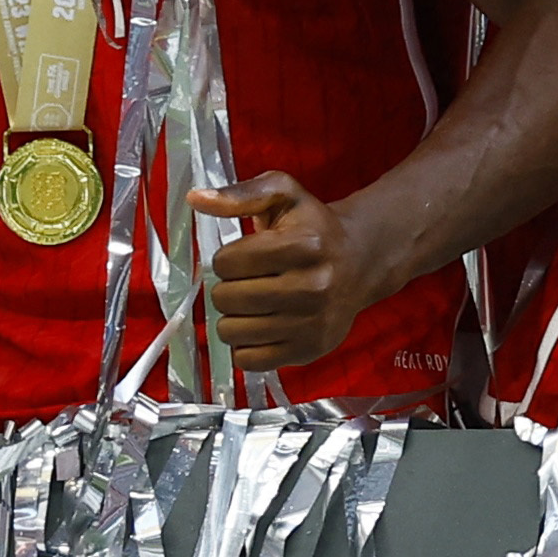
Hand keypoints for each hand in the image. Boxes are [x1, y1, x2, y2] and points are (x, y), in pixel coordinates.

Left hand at [194, 172, 387, 374]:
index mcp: (304, 245)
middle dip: (228, 288)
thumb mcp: (283, 195)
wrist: (361, 261)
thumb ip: (239, 195)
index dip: (227, 258)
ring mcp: (312, 323)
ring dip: (233, 317)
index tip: (244, 257)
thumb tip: (196, 198)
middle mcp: (312, 287)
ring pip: (232, 332)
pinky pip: (249, 361)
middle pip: (226, 299)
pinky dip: (246, 345)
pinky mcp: (309, 350)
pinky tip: (261, 326)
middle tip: (248, 281)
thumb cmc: (314, 227)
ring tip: (252, 304)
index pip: (227, 263)